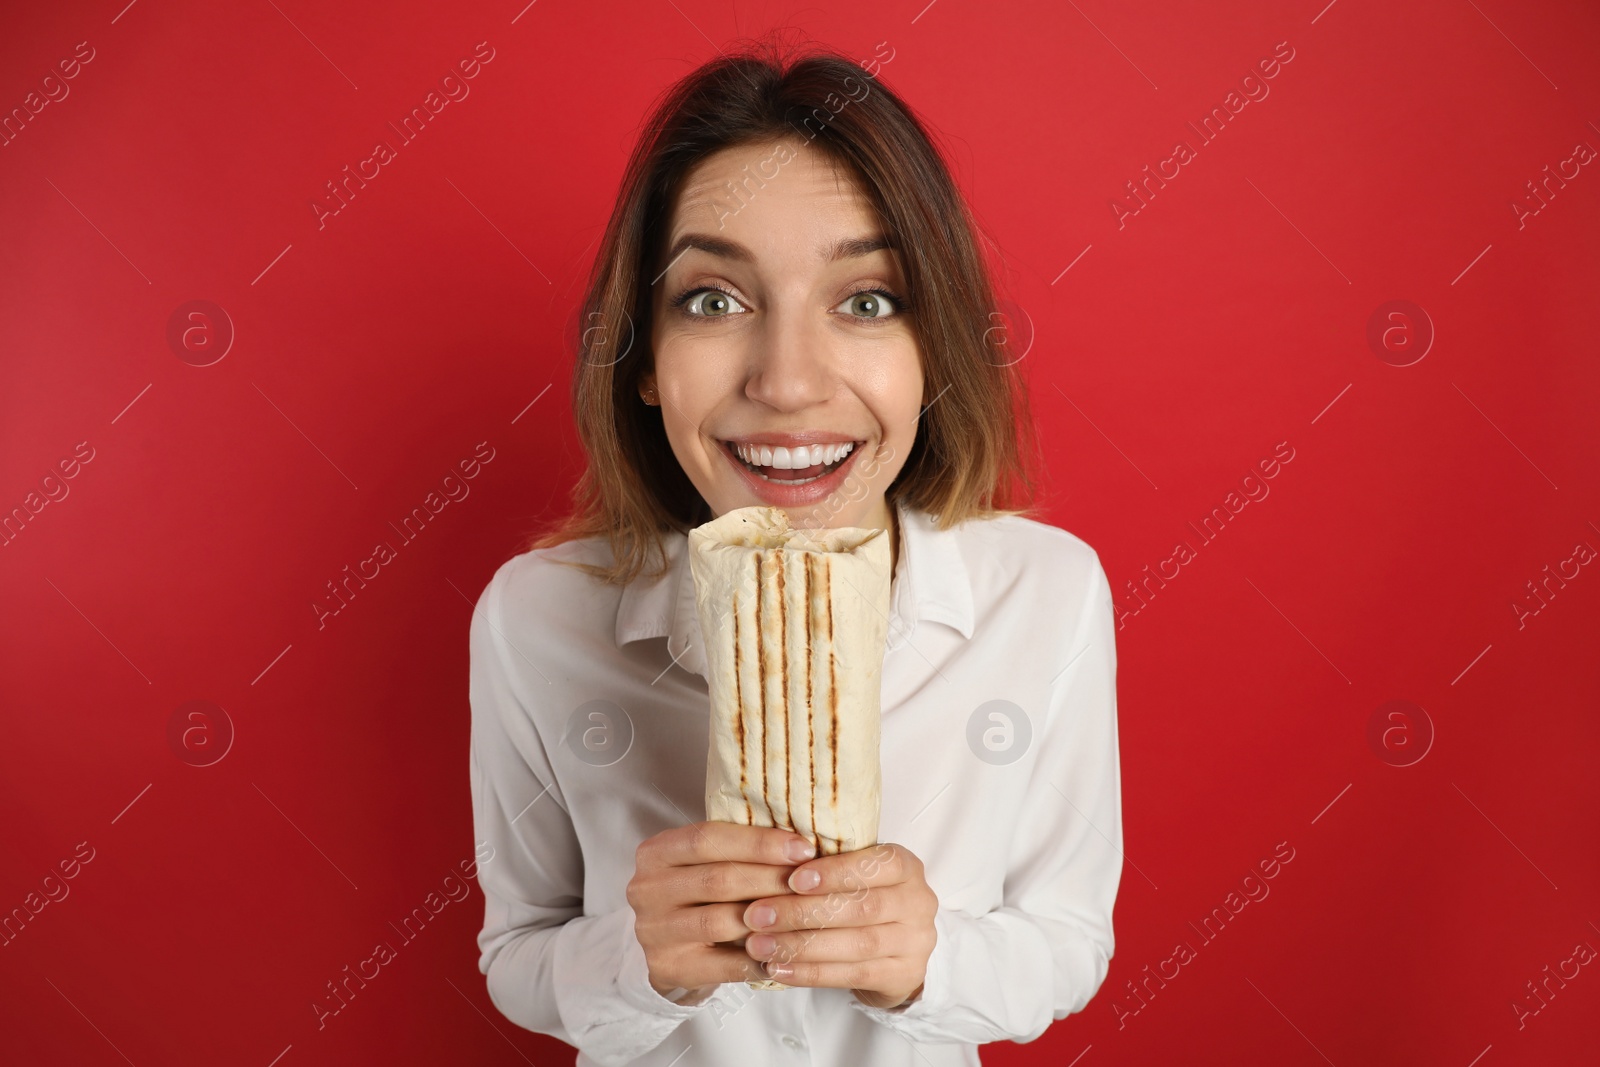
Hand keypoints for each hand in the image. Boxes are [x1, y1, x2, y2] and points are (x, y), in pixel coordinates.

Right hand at [627, 821, 817, 999]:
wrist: (665, 944)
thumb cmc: (698, 892)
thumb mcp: (703, 861)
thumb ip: (736, 849)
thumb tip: (801, 844)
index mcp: (656, 852)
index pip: (707, 838)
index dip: (759, 842)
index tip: (804, 848)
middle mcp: (646, 889)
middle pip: (717, 879)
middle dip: (771, 878)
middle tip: (811, 882)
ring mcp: (653, 930)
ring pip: (720, 921)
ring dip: (768, 917)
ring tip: (803, 913)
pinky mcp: (667, 967)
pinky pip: (722, 965)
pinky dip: (758, 958)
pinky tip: (786, 951)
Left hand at [739, 842, 936, 1009]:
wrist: (896, 952)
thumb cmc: (864, 899)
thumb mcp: (855, 875)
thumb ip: (826, 866)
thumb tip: (772, 859)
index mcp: (906, 867)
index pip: (878, 864)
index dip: (836, 871)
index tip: (793, 879)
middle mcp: (918, 902)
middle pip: (861, 907)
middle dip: (804, 912)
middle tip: (758, 915)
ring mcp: (915, 942)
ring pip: (856, 944)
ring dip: (801, 945)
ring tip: (760, 945)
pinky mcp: (903, 976)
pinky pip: (852, 975)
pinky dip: (811, 973)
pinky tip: (779, 969)